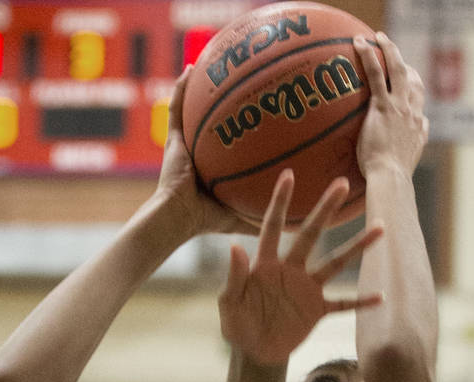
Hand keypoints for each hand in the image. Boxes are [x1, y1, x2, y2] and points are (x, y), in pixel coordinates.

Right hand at [154, 66, 256, 236]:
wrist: (177, 217)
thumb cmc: (207, 220)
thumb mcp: (244, 216)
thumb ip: (268, 215)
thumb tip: (300, 224)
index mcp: (214, 169)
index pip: (230, 145)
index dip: (244, 130)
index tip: (264, 113)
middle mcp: (200, 154)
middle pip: (213, 123)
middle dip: (225, 105)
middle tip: (243, 82)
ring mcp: (185, 145)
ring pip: (193, 111)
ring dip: (200, 89)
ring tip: (212, 65)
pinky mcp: (173, 140)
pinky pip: (176, 108)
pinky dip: (180, 88)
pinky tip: (190, 68)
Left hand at [218, 171, 383, 365]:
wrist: (254, 353)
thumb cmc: (237, 325)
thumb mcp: (230, 303)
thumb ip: (234, 276)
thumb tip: (234, 245)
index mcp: (265, 265)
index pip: (272, 228)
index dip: (279, 202)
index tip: (288, 175)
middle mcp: (290, 270)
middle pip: (311, 234)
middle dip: (326, 209)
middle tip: (343, 183)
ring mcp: (307, 288)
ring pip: (335, 263)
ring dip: (357, 247)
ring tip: (381, 227)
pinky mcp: (318, 309)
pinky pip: (344, 304)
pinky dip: (360, 301)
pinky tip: (381, 296)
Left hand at [355, 32, 427, 177]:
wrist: (390, 177)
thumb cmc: (393, 177)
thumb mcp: (409, 160)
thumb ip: (412, 144)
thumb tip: (417, 136)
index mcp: (418, 124)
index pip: (418, 96)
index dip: (413, 82)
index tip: (406, 74)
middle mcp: (412, 111)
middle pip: (411, 77)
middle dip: (402, 60)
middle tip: (390, 48)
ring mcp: (399, 106)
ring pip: (397, 69)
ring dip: (388, 49)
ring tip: (376, 38)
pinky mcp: (383, 106)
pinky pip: (376, 75)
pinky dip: (370, 57)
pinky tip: (360, 45)